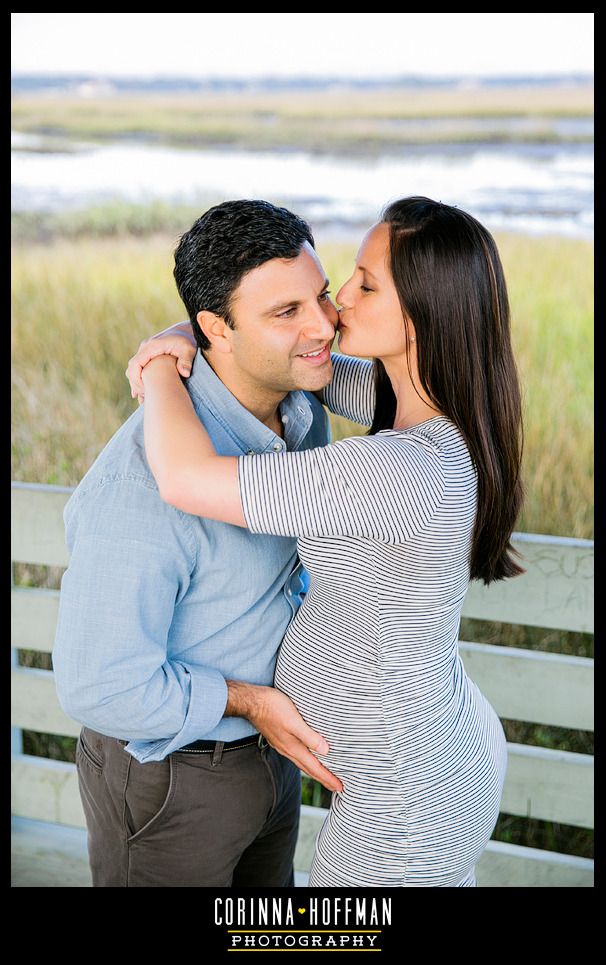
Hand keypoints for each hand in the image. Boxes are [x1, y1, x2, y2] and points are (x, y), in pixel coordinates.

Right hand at [126, 323, 196, 402]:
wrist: (187, 332)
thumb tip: (185, 373)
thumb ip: (186, 361)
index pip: (136, 364)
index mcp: (151, 346)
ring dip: (136, 384)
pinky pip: (138, 369)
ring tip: (142, 399)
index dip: (137, 379)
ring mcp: (145, 352)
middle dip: (135, 384)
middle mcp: (145, 348)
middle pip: (132, 368)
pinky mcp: (148, 356)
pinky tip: (142, 394)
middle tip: (144, 398)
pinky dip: (139, 381)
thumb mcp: (189, 350)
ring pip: (133, 370)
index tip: (145, 391)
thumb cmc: (189, 341)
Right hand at [226, 681, 342, 793]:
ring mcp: (283, 745)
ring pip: (302, 763)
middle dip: (323, 778)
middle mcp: (288, 750)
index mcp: (293, 748)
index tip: (340, 788)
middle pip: (309, 769)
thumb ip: (309, 736)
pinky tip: (307, 756)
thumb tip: (326, 751)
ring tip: (324, 775)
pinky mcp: (280, 738)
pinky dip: (306, 760)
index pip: (314, 768)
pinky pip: (296, 755)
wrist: (252, 702)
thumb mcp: (293, 721)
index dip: (328, 778)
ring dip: (315, 771)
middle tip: (336, 787)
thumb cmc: (273, 707)